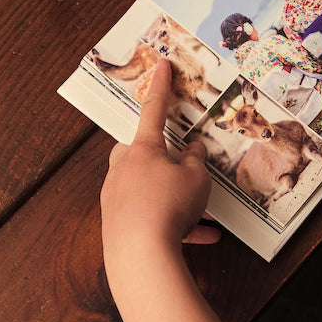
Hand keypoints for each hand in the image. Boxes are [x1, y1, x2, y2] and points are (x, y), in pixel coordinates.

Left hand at [101, 60, 218, 274]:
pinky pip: (150, 216)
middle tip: (180, 161)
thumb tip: (191, 151)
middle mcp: (124, 169)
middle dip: (160, 154)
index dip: (161, 86)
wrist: (140, 256)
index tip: (162, 65)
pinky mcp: (118, 224)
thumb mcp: (196, 179)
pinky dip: (174, 222)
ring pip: (148, 187)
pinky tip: (202, 235)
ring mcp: (117, 197)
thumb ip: (195, 161)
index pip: (153, 109)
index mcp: (142, 149)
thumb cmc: (168, 207)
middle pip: (139, 151)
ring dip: (175, 196)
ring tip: (205, 212)